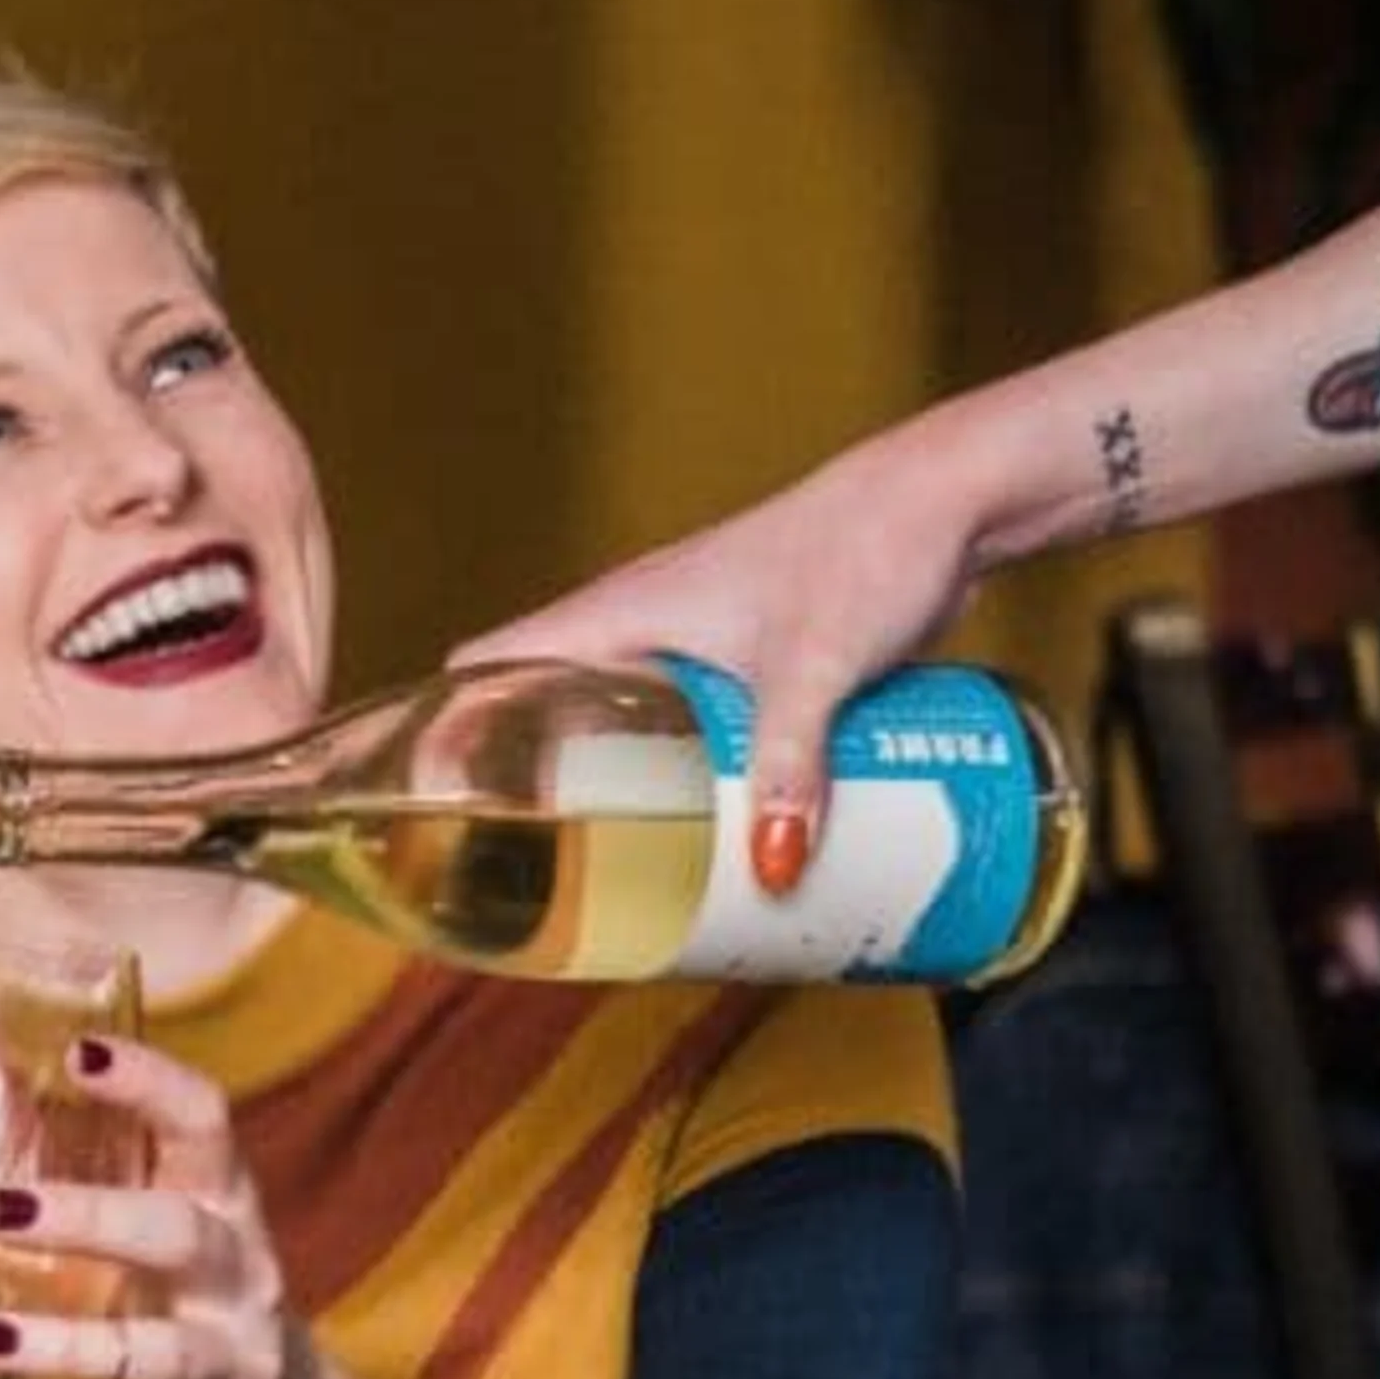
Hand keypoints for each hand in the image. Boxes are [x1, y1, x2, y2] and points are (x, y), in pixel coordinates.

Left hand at [0, 1033, 419, 1378]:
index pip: (205, 1120)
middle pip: (177, 1233)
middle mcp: (238, 1273)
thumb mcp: (130, 1235)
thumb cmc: (172, 1304)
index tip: (78, 1054)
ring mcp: (234, 1362)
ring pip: (153, 1352)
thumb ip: (22, 1185)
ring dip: (61, 1344)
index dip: (150, 1082)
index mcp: (219, 1198)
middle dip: (89, 1218)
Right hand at [455, 425, 982, 891]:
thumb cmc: (866, 548)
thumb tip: (772, 869)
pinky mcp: (748, 661)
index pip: (490, 661)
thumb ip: (790, 765)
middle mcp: (643, 625)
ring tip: (617, 875)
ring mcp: (695, 643)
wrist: (945, 502)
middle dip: (532, 785)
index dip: (446, 728)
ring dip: (612, 787)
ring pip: (620, 722)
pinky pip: (688, 729)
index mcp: (622, 611)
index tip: (434, 806)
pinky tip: (714, 834)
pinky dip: (681, 777)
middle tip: (533, 873)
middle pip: (545, 705)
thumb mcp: (817, 667)